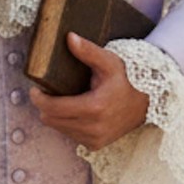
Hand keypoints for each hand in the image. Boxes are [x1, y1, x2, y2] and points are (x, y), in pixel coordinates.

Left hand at [29, 33, 152, 148]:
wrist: (147, 102)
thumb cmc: (127, 79)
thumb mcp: (109, 62)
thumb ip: (88, 51)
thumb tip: (69, 37)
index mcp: (94, 107)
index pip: (52, 108)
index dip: (38, 99)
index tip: (35, 89)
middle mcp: (93, 127)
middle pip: (51, 120)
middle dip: (46, 106)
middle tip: (49, 92)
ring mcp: (94, 139)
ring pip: (58, 128)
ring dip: (56, 115)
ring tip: (64, 101)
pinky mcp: (95, 145)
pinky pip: (70, 135)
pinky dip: (67, 124)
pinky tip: (75, 112)